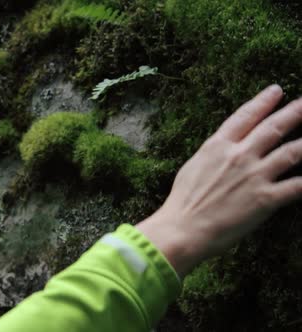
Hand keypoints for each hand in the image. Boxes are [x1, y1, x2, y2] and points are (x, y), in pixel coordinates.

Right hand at [137, 85, 301, 277]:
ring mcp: (255, 176)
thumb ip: (214, 154)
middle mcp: (239, 155)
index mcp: (217, 146)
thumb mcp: (193, 166)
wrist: (183, 228)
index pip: (245, 116)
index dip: (263, 102)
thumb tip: (224, 148)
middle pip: (274, 127)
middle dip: (294, 112)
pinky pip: (298, 186)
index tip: (276, 91)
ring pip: (293, 151)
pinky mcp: (266, 199)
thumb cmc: (183, 202)